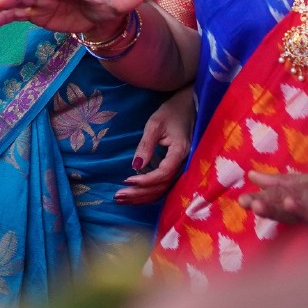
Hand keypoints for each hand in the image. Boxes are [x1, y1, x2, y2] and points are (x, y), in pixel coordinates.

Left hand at [116, 86, 194, 204]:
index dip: (145, 181)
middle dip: (139, 193)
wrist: (190, 107)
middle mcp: (184, 164)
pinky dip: (149, 193)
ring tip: (122, 200)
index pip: (163, 174)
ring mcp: (183, 168)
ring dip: (143, 197)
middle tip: (118, 196)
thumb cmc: (172, 112)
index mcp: (180, 152)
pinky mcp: (178, 169)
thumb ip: (146, 146)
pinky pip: (165, 186)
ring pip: (163, 189)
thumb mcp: (155, 124)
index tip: (126, 181)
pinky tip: (135, 196)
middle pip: (162, 187)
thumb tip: (136, 167)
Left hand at [238, 163, 307, 242]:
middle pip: (294, 204)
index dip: (263, 202)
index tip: (245, 202)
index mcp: (306, 196)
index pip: (280, 200)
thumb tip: (252, 175)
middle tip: (257, 204)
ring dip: (304, 207)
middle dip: (277, 204)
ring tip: (288, 202)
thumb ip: (280, 182)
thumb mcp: (307, 184)